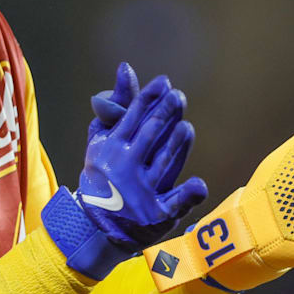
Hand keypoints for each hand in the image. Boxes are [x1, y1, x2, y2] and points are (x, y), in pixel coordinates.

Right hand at [77, 62, 206, 251]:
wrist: (95, 224)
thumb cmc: (102, 173)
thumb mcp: (101, 139)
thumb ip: (116, 104)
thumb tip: (126, 68)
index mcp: (110, 147)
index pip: (134, 116)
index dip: (150, 97)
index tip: (164, 82)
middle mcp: (125, 166)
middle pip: (151, 133)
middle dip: (166, 112)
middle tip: (178, 96)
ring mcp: (142, 190)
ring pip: (165, 160)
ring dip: (178, 142)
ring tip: (185, 125)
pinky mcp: (156, 214)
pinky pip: (175, 202)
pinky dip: (187, 194)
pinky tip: (198, 184)